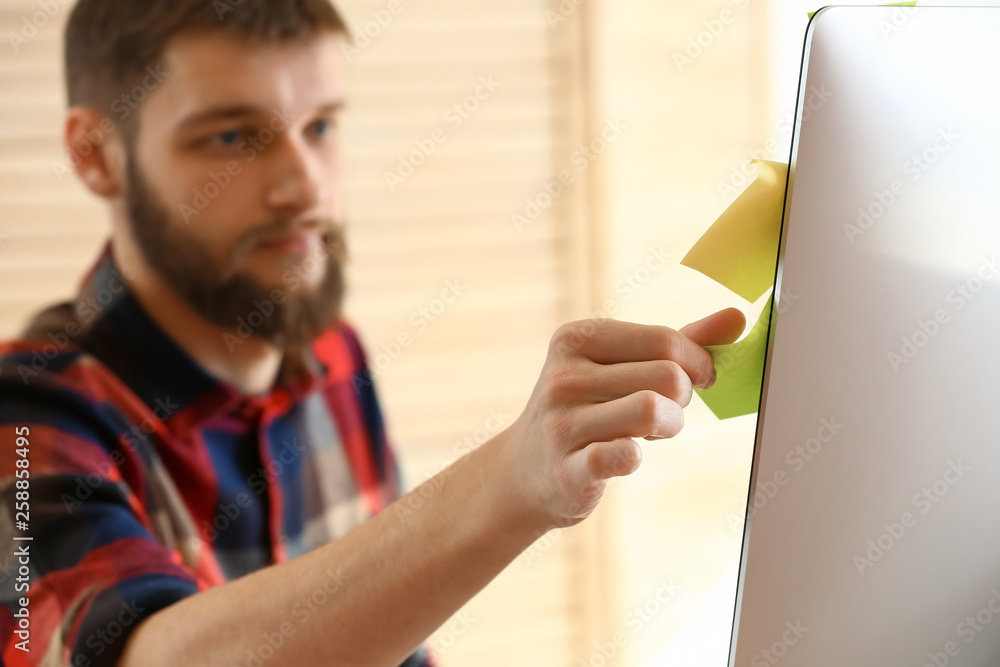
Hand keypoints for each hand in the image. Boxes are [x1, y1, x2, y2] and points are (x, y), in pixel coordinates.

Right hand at [500, 308, 746, 531]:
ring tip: (654, 432)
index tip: (694, 379)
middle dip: (682, 398)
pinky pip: (623, 456)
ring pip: (652, 411)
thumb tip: (735, 318)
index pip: (664, 340)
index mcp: (576, 339)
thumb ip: (677, 342)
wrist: (526, 470)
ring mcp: (562, 422)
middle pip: (667, 376)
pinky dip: (637, 456)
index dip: (696, 363)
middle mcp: (563, 376)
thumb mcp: (618, 365)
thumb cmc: (587, 409)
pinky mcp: (567, 469)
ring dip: (670, 426)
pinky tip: (628, 456)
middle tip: (666, 409)